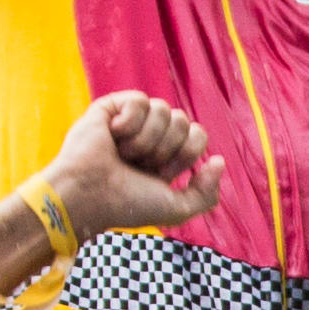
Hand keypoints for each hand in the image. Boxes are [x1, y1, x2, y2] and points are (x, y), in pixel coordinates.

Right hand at [43, 90, 217, 243]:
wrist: (90, 195)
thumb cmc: (127, 204)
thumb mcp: (176, 209)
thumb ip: (206, 194)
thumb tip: (219, 161)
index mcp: (165, 157)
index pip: (197, 136)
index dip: (185, 153)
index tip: (161, 172)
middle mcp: (150, 137)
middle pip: (183, 121)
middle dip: (165, 147)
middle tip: (140, 164)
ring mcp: (131, 121)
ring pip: (164, 109)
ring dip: (146, 139)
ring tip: (123, 153)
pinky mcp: (111, 107)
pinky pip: (140, 100)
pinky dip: (129, 124)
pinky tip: (112, 135)